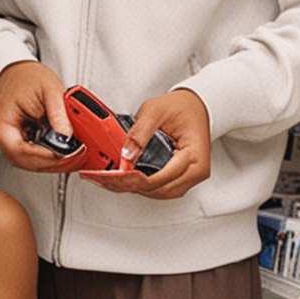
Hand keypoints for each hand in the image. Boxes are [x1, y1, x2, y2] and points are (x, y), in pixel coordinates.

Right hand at [0, 60, 87, 173]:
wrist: (19, 72)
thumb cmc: (26, 77)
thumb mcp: (48, 88)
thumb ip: (58, 111)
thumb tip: (67, 134)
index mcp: (4, 126)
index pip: (22, 152)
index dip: (47, 157)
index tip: (68, 153)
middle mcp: (7, 138)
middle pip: (29, 163)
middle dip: (56, 163)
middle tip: (78, 155)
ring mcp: (15, 142)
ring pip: (35, 163)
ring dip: (57, 162)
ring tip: (77, 154)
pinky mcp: (26, 141)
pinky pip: (39, 156)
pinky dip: (55, 156)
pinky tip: (68, 151)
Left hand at [80, 87, 210, 199]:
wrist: (194, 105)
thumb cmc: (180, 107)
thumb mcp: (155, 111)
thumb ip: (139, 133)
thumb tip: (127, 155)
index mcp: (194, 156)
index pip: (160, 179)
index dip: (133, 180)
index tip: (113, 176)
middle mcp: (196, 171)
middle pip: (158, 190)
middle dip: (128, 186)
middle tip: (103, 180)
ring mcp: (190, 176)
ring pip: (158, 193)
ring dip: (134, 188)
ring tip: (109, 180)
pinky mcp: (182, 177)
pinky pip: (161, 188)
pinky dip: (142, 185)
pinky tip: (125, 179)